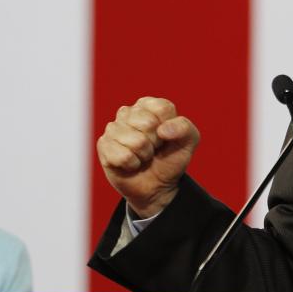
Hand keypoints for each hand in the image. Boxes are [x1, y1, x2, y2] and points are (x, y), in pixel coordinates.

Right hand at [97, 96, 199, 217]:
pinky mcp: (104, 145)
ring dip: (144, 155)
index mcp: (149, 105)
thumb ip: (184, 128)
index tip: (166, 137)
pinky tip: (131, 164)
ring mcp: (113, 128)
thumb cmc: (170, 159)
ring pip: (136, 141)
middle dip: (156, 143)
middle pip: (148, 123)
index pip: (162, 108)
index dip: (169, 128)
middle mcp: (128, 112)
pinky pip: (123, 155)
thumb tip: (162, 130)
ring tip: (142, 156)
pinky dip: (132, 164)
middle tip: (153, 149)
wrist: (156, 186)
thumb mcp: (188, 142)